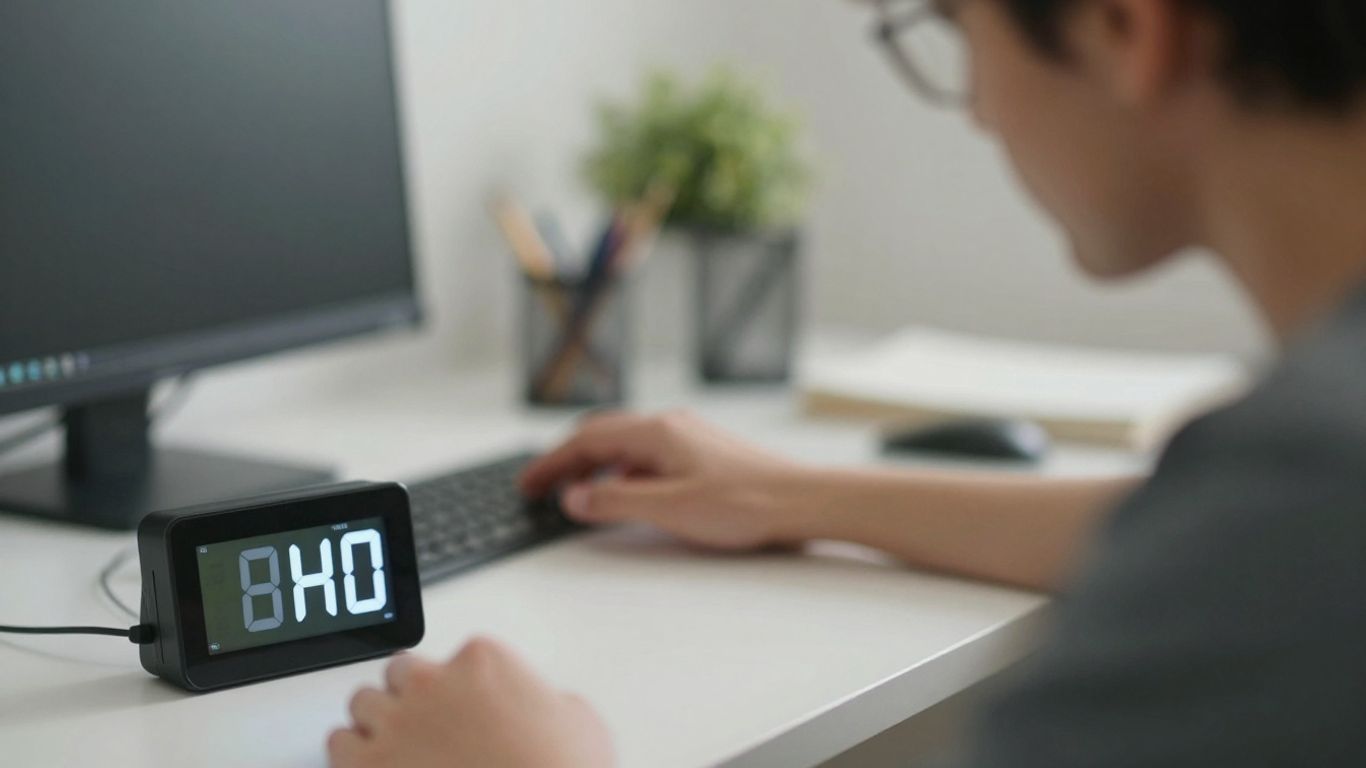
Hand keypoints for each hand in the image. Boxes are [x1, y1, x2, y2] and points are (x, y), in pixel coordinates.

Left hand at [327, 638, 613, 767]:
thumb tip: (543, 710)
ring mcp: (399, 724)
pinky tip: (373, 764)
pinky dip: (352, 755)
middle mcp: (434, 683)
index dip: (458, 686)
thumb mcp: (578, 720)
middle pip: (399, 672)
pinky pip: (338, 744)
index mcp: (482, 659)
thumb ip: (545, 699)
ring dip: (378, 723)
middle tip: (428, 724)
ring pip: (362, 703)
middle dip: (411, 697)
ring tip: (398, 745)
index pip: (452, 655)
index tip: (467, 706)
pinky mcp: (371, 766)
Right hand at [520, 410, 805, 549]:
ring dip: (596, 467)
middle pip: (603, 436)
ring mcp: (689, 438)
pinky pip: (649, 457)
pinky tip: (626, 496)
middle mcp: (671, 426)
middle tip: (541, 487)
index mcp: (657, 432)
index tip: (528, 485)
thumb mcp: (669, 509)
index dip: (552, 464)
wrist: (803, 501)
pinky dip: (624, 473)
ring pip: (626, 446)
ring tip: (576, 493)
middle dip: (568, 461)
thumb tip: (574, 498)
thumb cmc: (746, 503)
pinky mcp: (704, 454)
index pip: (587, 440)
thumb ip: (615, 503)